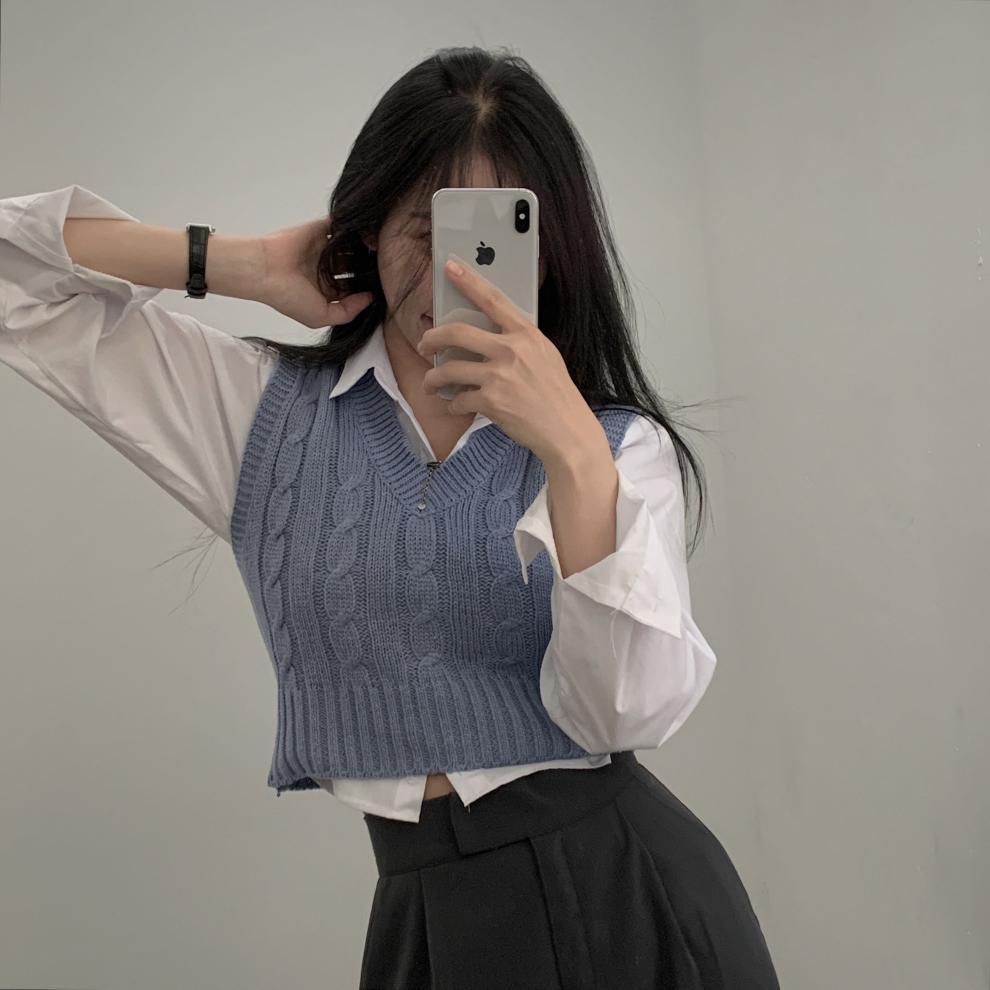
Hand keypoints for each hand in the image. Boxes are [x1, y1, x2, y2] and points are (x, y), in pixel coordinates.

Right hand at [259, 217, 373, 328]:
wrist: (266, 270)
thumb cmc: (288, 297)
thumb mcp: (321, 317)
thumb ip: (348, 312)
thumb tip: (370, 299)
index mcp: (325, 289)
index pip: (352, 286)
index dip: (366, 286)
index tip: (382, 286)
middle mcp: (325, 268)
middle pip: (354, 265)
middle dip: (368, 265)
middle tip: (385, 266)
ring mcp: (323, 248)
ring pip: (351, 245)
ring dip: (364, 247)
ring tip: (379, 251)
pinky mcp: (320, 229)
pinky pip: (342, 226)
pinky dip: (354, 228)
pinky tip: (367, 235)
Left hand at [416, 255, 598, 464]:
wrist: (566, 429)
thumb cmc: (556, 394)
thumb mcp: (545, 355)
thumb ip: (519, 341)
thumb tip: (488, 336)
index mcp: (526, 334)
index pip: (492, 300)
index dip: (468, 281)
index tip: (449, 267)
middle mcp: (511, 350)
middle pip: (456, 333)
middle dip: (431, 338)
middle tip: (424, 344)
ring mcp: (499, 376)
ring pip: (448, 369)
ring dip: (432, 378)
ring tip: (430, 383)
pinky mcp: (491, 402)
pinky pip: (457, 399)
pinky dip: (452, 405)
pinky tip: (455, 406)